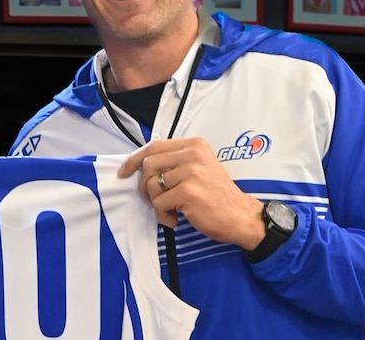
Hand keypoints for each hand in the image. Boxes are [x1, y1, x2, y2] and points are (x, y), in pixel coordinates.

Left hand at [118, 137, 264, 249]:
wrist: (241, 216)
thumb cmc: (217, 196)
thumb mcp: (199, 168)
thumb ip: (175, 162)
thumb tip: (140, 166)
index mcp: (194, 145)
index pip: (153, 146)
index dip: (134, 159)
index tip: (124, 172)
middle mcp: (192, 155)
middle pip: (148, 165)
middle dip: (144, 186)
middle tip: (155, 200)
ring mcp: (191, 173)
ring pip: (152, 186)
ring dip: (156, 204)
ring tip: (171, 211)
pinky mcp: (188, 193)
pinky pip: (159, 203)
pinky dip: (163, 216)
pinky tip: (176, 219)